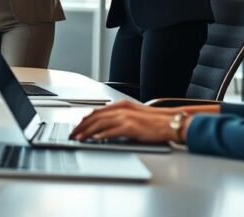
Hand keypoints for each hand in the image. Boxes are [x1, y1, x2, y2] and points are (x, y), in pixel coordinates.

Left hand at [69, 100, 184, 143]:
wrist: (170, 122)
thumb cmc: (155, 121)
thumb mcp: (134, 114)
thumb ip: (119, 117)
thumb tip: (104, 126)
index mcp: (121, 105)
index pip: (97, 111)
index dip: (84, 119)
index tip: (76, 126)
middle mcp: (121, 109)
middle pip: (95, 117)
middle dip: (81, 126)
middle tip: (73, 134)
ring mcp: (126, 117)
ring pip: (100, 124)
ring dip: (87, 132)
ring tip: (79, 138)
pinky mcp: (131, 127)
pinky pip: (112, 132)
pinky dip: (101, 136)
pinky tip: (94, 140)